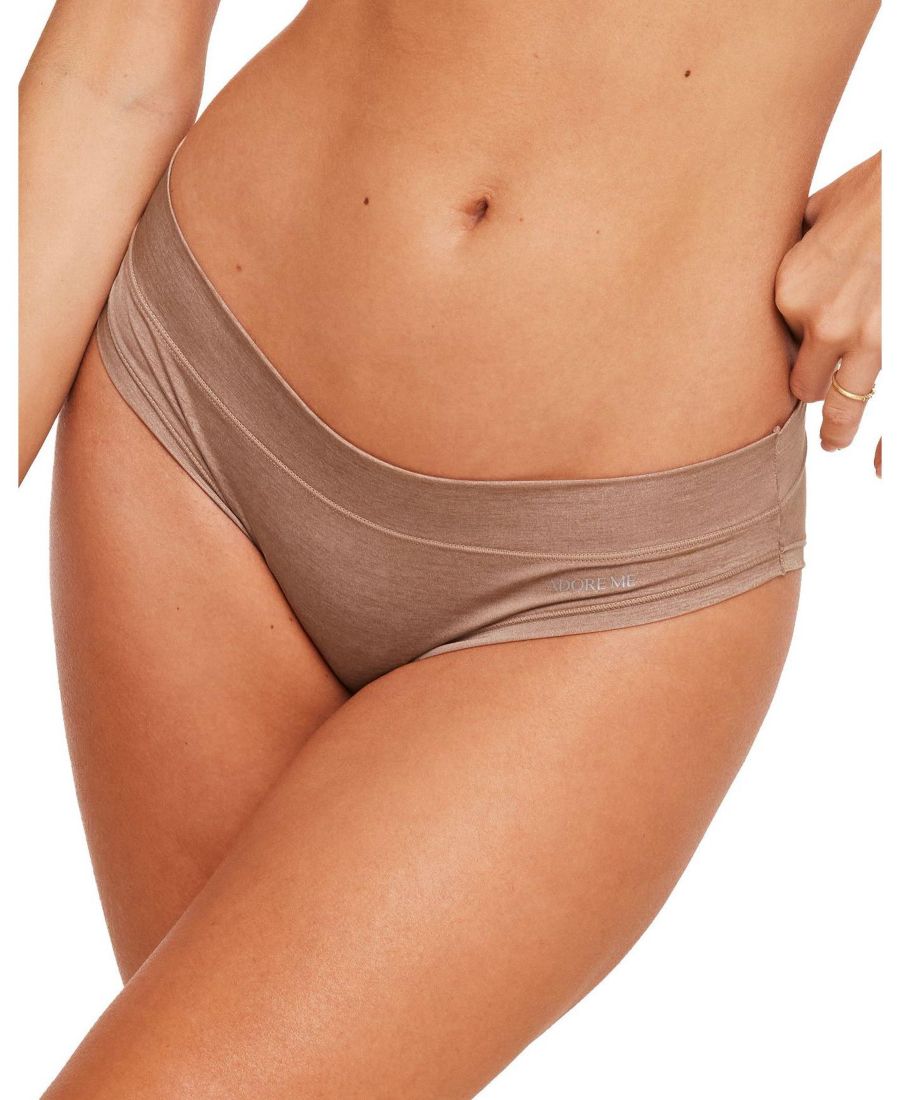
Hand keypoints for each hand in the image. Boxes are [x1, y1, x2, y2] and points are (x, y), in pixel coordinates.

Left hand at [775, 152, 880, 475]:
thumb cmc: (874, 190)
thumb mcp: (815, 211)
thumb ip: (792, 249)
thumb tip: (775, 260)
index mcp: (789, 293)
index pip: (776, 346)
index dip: (787, 352)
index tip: (790, 360)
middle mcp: (823, 324)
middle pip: (803, 382)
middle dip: (810, 385)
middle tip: (811, 396)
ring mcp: (867, 341)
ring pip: (840, 404)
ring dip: (838, 426)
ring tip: (835, 442)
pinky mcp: (895, 345)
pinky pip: (884, 411)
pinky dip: (884, 449)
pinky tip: (875, 468)